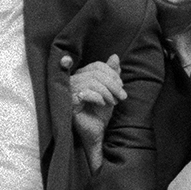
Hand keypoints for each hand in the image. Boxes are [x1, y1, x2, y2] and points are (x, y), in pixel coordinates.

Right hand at [65, 53, 123, 174]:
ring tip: (113, 102)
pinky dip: (98, 97)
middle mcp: (73, 81)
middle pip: (95, 73)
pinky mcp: (68, 103)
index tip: (121, 86)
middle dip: (112, 84)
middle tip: (121, 96)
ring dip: (107, 92)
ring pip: (91, 82)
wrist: (97, 133)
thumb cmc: (101, 113)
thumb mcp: (110, 91)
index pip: (97, 66)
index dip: (111, 74)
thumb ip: (112, 74)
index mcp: (82, 76)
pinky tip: (102, 104)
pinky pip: (84, 93)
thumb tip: (115, 57)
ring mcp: (69, 91)